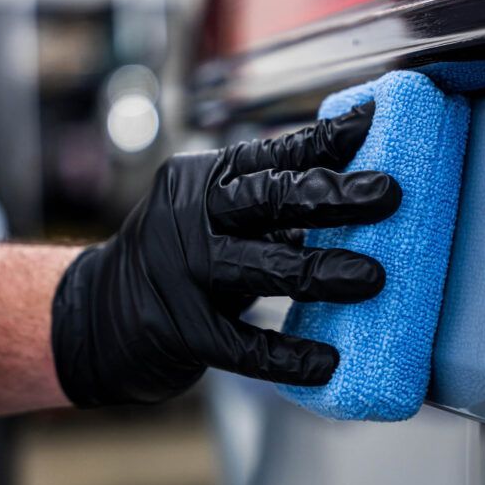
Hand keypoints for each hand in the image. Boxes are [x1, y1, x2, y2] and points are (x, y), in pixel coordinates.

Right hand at [51, 103, 399, 406]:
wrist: (96, 315)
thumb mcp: (214, 217)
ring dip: (322, 270)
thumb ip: (271, 208)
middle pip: (270, 198)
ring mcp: (183, 273)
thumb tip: (354, 194)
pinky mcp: (182, 330)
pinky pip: (244, 346)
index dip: (325, 139)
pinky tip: (328, 362)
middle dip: (333, 194)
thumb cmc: (177, 259)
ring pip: (262, 266)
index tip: (372, 122)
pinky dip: (289, 354)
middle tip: (387, 194)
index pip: (273, 153)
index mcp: (204, 180)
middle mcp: (190, 218)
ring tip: (372, 277)